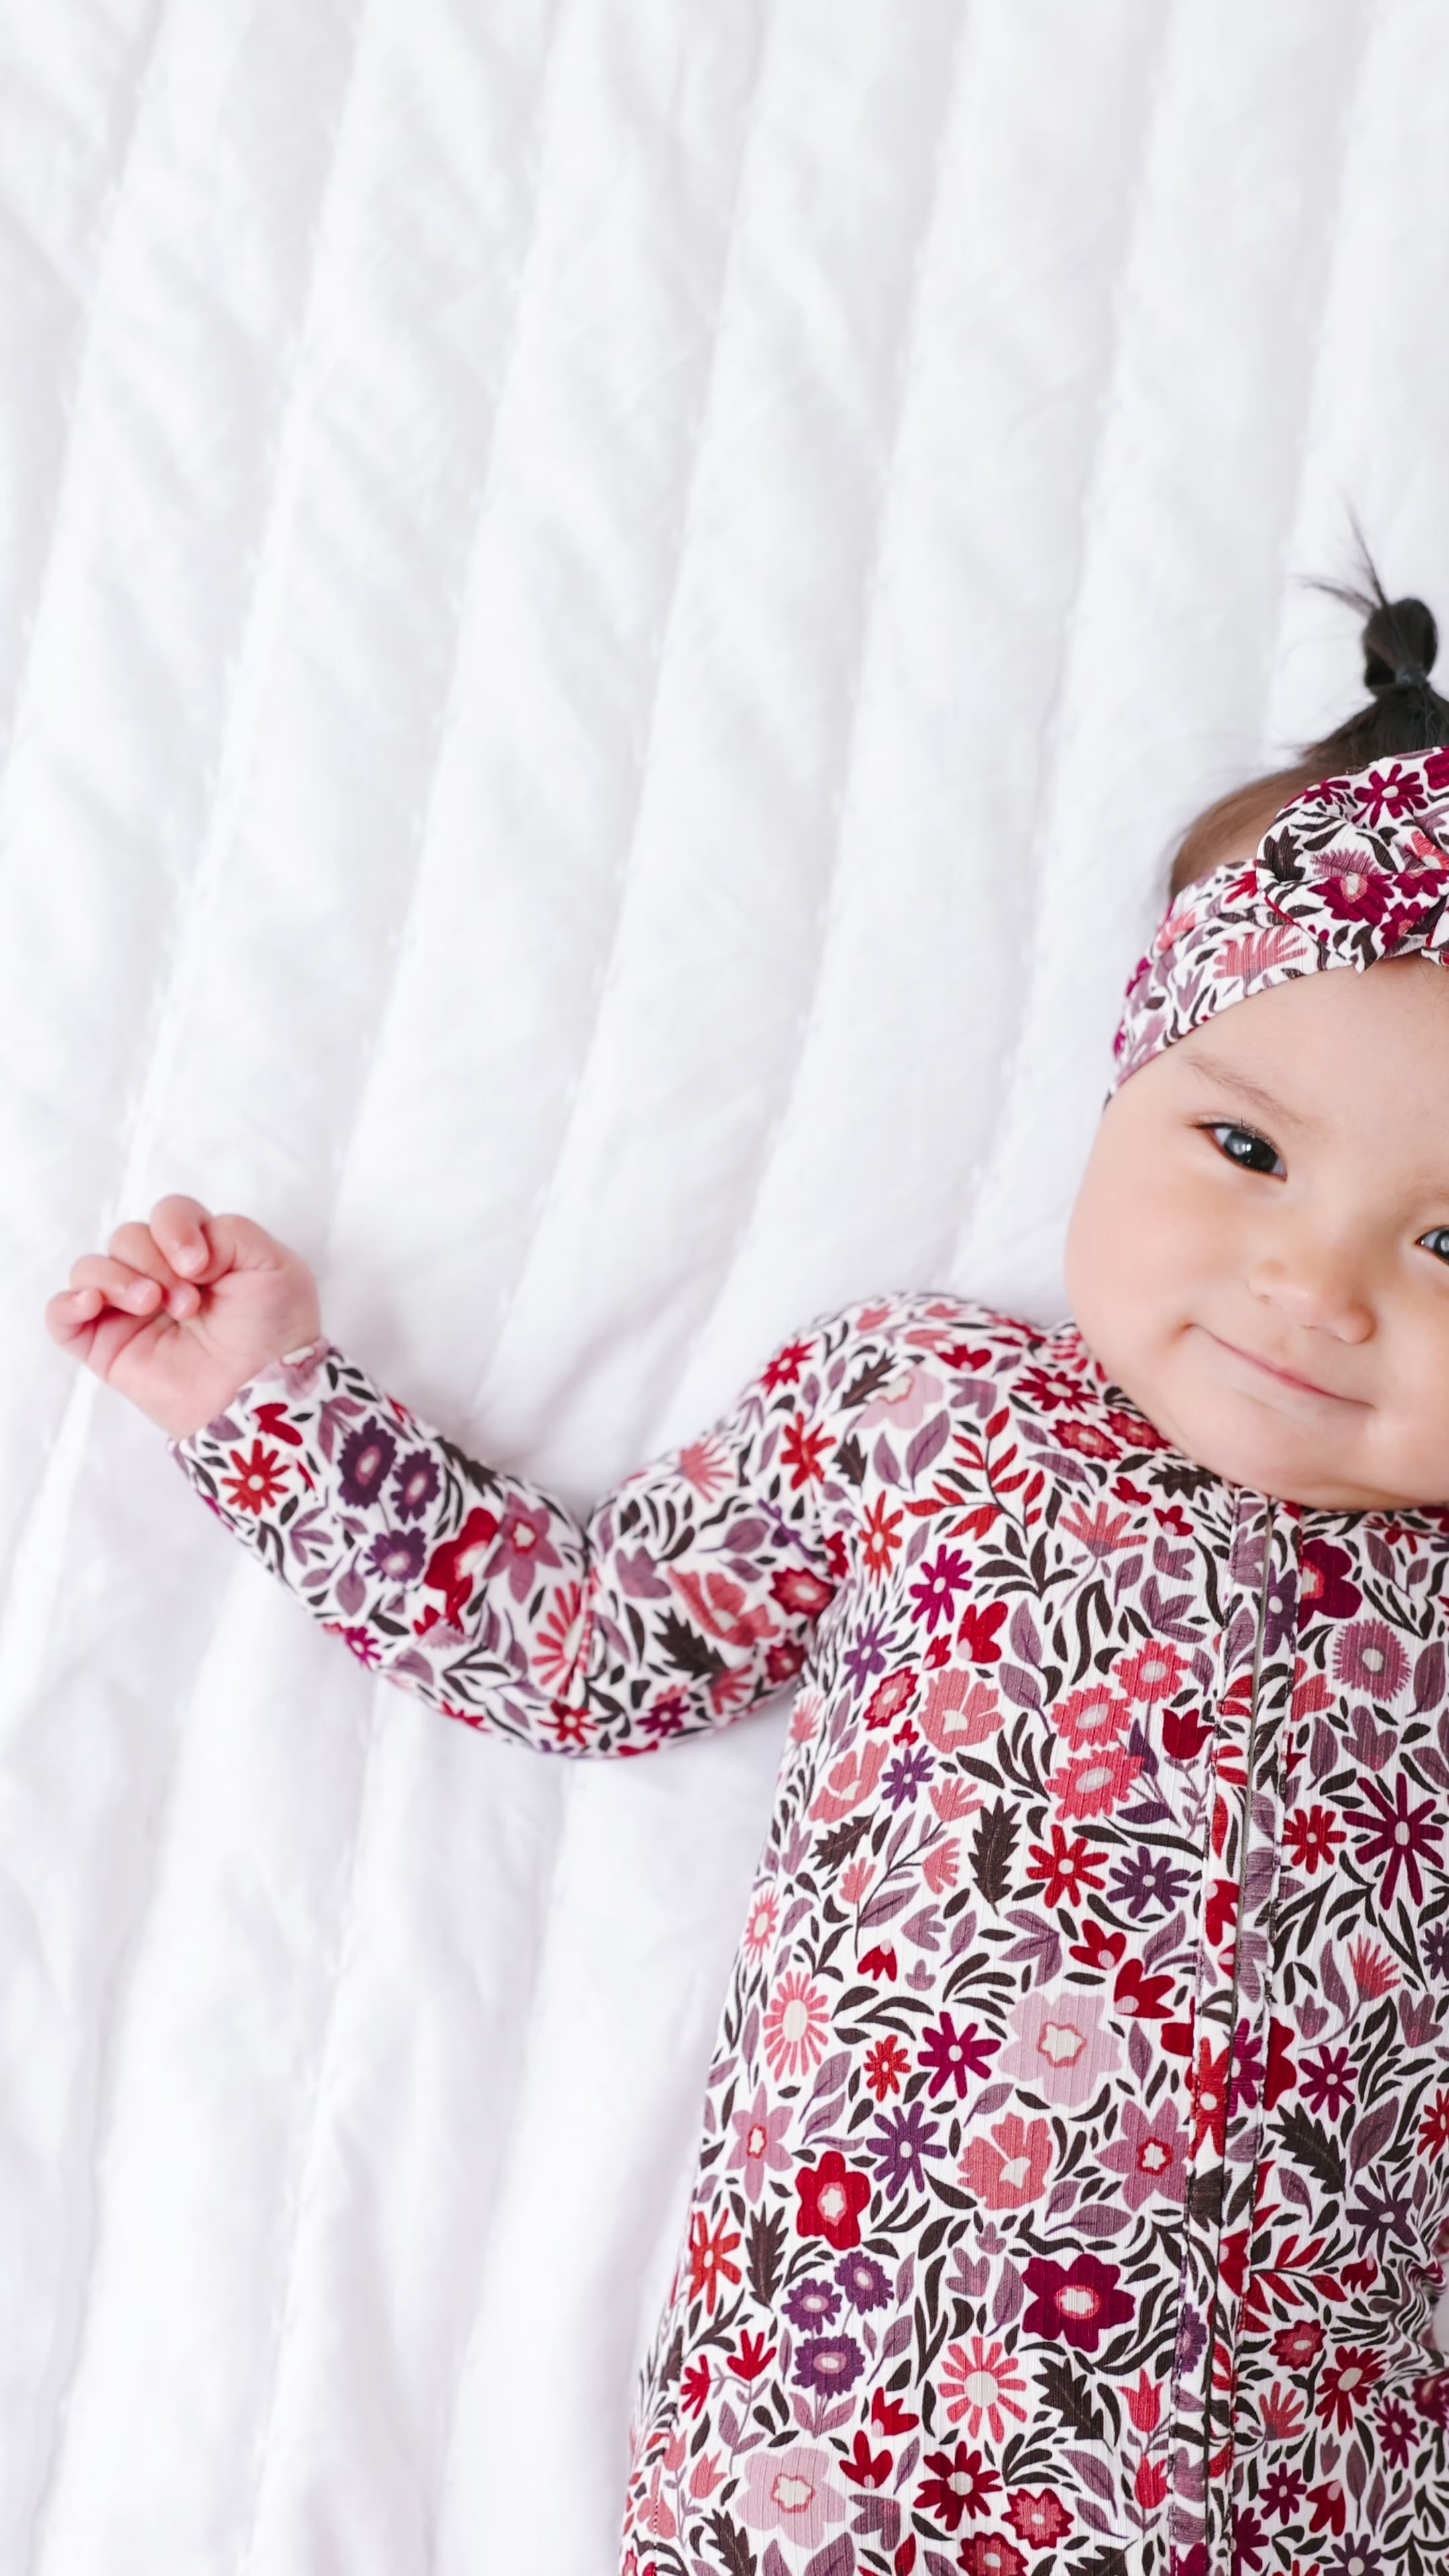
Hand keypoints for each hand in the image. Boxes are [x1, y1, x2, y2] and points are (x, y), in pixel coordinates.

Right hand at [46, 1196, 322, 1438]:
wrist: (260, 1394)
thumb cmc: (274, 1331)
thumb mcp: (273, 1263)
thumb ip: (229, 1231)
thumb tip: (177, 1248)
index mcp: (198, 1252)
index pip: (167, 1214)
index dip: (175, 1229)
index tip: (200, 1264)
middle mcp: (159, 1276)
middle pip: (128, 1237)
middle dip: (154, 1261)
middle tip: (188, 1303)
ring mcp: (128, 1311)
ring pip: (90, 1268)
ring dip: (118, 1279)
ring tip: (152, 1305)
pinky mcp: (105, 1345)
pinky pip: (61, 1315)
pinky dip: (68, 1303)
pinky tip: (93, 1304)